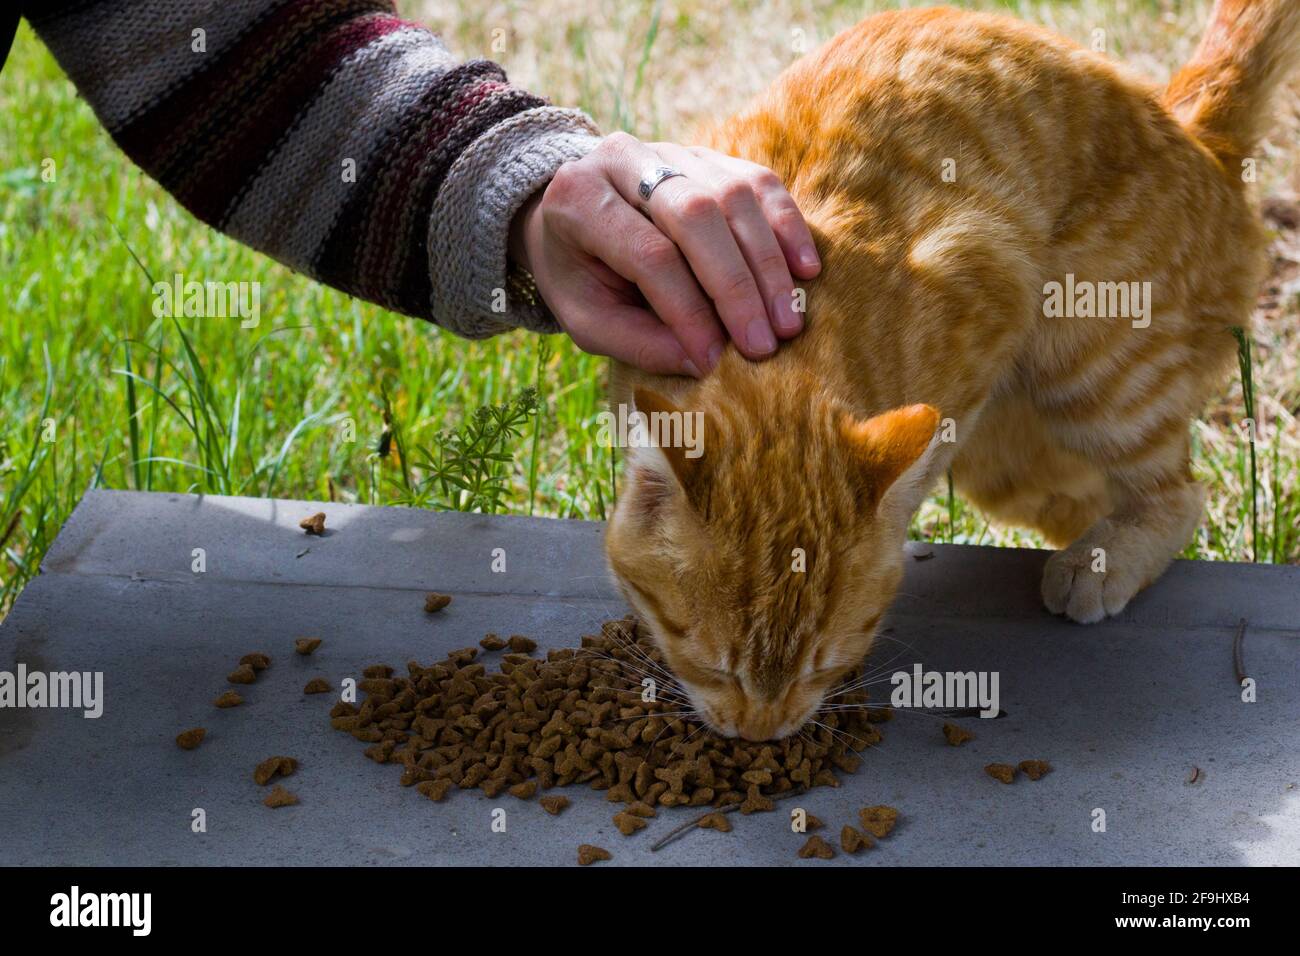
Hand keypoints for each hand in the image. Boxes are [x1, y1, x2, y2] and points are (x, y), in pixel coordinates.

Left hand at [508, 131, 820, 375]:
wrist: (572, 215)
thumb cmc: (579, 275)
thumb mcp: (585, 318)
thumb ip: (635, 342)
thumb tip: (702, 362)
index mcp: (579, 199)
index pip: (649, 255)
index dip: (687, 310)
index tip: (713, 358)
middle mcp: (623, 159)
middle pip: (697, 216)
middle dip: (737, 286)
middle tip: (765, 342)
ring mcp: (671, 150)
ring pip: (734, 195)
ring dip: (769, 263)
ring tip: (788, 320)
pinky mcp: (708, 154)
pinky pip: (759, 182)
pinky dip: (787, 226)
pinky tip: (804, 271)